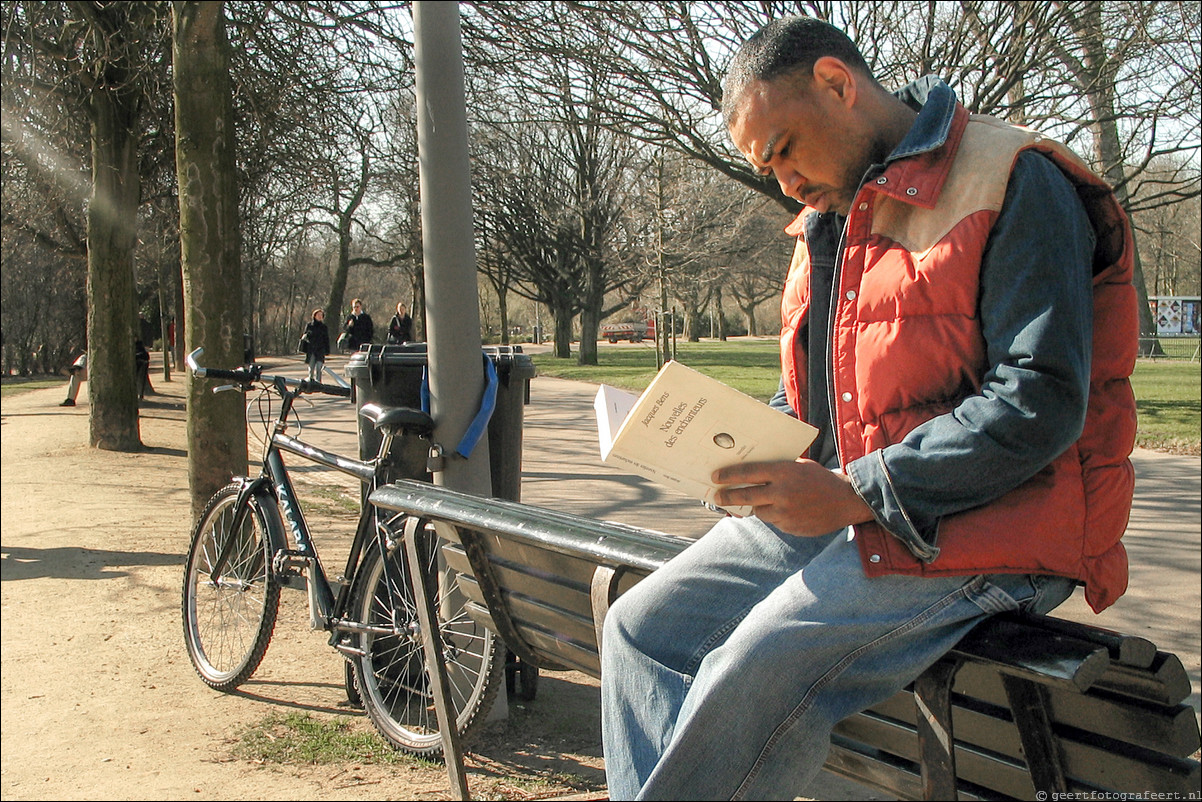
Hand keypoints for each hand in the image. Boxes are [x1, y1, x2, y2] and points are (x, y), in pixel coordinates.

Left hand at [712, 459, 873, 536]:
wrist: (846, 501)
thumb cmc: (819, 478)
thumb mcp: (799, 465)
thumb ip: (777, 469)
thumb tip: (749, 472)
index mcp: (784, 472)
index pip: (748, 473)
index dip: (729, 475)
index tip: (715, 477)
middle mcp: (782, 492)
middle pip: (745, 495)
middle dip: (727, 496)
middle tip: (717, 496)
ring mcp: (785, 512)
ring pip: (758, 511)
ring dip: (756, 506)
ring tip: (759, 501)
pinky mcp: (789, 527)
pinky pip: (773, 521)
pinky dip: (773, 516)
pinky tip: (784, 510)